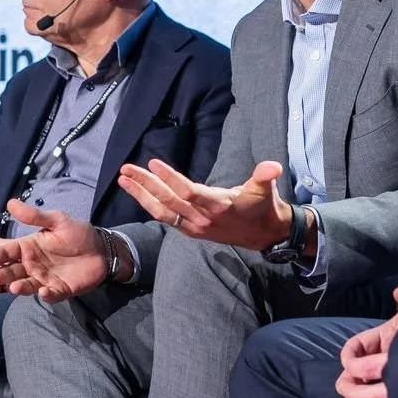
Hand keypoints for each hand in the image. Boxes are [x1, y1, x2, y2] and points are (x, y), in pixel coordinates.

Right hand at [0, 201, 110, 301]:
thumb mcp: (58, 220)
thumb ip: (35, 216)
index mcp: (28, 247)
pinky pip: (50, 294)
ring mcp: (44, 278)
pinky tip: (43, 291)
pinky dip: (46, 295)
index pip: (7, 252)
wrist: (102, 249)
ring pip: (27, 285)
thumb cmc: (78, 233)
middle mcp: (32, 265)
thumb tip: (10, 203)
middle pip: (12, 271)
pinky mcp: (59, 290)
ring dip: (19, 287)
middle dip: (1, 275)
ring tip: (13, 287)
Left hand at [117, 160, 294, 252]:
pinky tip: (139, 195)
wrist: (266, 235)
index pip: (188, 191)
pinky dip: (151, 206)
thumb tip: (273, 167)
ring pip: (163, 211)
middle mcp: (202, 218)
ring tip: (124, 180)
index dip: (170, 178)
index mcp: (217, 205)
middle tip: (126, 169)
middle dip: (145, 184)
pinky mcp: (192, 231)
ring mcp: (195, 227)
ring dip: (141, 196)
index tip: (153, 163)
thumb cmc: (263, 207)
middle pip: (168, 200)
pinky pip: (167, 218)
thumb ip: (265, 176)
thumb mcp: (265, 189)